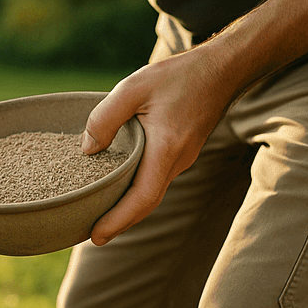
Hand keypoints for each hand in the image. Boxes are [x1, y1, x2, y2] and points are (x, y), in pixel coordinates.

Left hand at [80, 45, 239, 244]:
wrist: (220, 70)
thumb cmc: (178, 76)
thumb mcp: (133, 88)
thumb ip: (105, 117)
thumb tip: (87, 149)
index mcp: (166, 149)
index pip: (142, 198)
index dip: (118, 221)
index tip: (95, 237)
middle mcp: (177, 161)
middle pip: (146, 203)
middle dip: (119, 222)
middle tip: (89, 235)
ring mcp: (182, 160)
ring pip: (152, 192)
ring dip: (128, 207)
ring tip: (97, 215)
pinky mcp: (180, 154)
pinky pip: (156, 179)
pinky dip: (137, 190)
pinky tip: (118, 187)